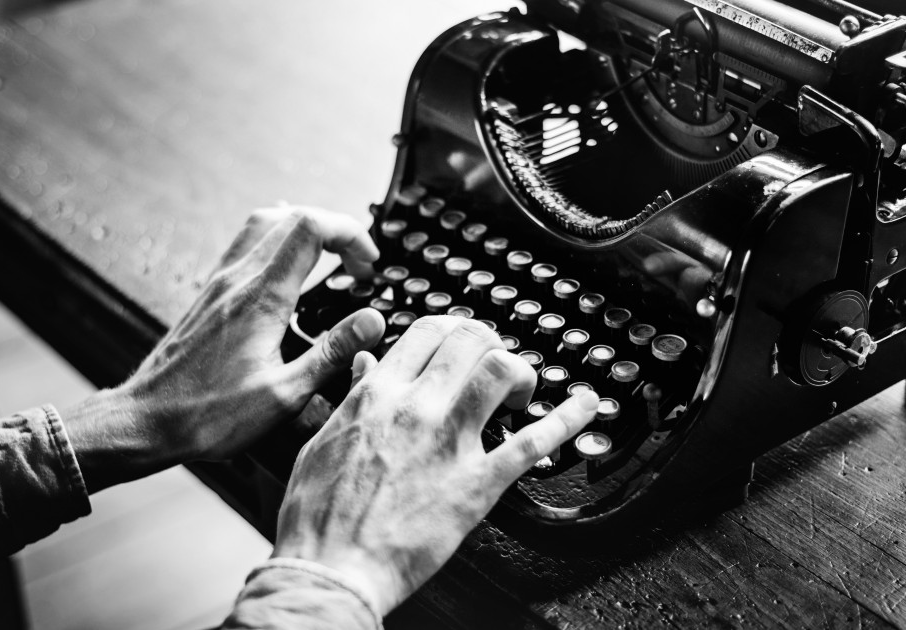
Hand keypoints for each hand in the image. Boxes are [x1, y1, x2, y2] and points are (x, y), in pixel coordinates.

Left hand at [62, 204, 385, 491]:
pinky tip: (286, 264)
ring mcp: (220, 284)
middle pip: (292, 217)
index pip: (311, 229)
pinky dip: (276, 241)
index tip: (369, 265)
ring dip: (304, 229)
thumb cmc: (209, 416)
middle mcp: (238, 280)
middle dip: (335, 230)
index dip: (349, 234)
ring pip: (264, 223)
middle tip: (358, 265)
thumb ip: (332, 353)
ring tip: (329, 255)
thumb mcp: (284, 394)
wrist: (146, 422)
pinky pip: (245, 245)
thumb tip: (373, 321)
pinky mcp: (209, 296)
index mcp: (261, 298)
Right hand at [272, 316, 599, 615]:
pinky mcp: (477, 484)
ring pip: (500, 370)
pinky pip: (532, 442)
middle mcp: (416, 407)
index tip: (462, 348)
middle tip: (494, 369)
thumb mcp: (323, 441)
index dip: (454, 332)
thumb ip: (351, 396)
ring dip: (520, 372)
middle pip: (471, 339)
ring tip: (521, 393)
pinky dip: (568, 419)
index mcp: (377, 394)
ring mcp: (449, 442)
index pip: (427, 330)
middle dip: (491, 345)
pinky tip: (587, 406)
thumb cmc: (319, 516)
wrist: (330, 569)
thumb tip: (366, 365)